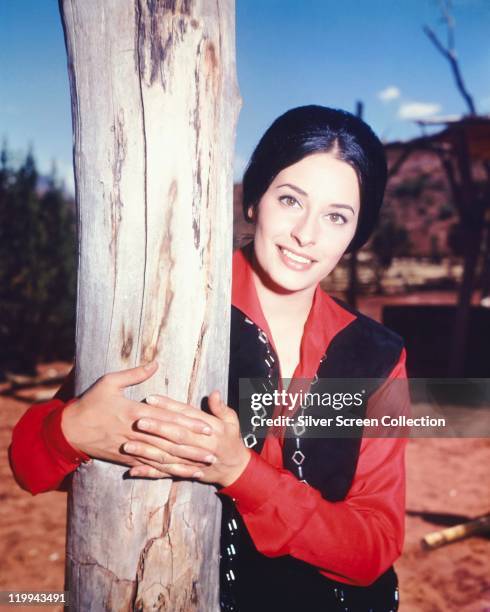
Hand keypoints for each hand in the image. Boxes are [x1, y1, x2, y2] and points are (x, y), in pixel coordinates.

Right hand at [60, 361, 213, 470]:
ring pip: (163, 458)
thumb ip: (135, 374)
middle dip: (193, 448)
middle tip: (214, 453)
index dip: (189, 424)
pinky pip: (150, 467)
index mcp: (135, 412)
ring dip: (184, 464)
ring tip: (203, 467)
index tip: (207, 427)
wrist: (69, 430)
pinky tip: (181, 475)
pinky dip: (167, 472)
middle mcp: (136, 432)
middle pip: (169, 442)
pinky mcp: (126, 459)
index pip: (168, 419)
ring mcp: (131, 448)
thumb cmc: (90, 403)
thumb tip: (155, 363)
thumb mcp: (109, 382)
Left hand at [126, 390, 250, 486]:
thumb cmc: (231, 439)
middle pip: (175, 436)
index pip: (186, 415)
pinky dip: (149, 473)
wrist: (235, 468)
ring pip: (167, 456)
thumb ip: (221, 407)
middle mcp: (199, 445)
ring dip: (147, 452)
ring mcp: (191, 461)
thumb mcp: (232, 420)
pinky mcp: (184, 473)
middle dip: (156, 429)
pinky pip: (165, 473)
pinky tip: (132, 470)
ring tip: (127, 445)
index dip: (169, 407)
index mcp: (210, 429)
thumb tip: (214, 393)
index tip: (151, 399)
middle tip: (137, 421)